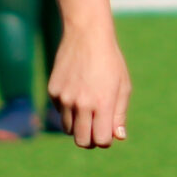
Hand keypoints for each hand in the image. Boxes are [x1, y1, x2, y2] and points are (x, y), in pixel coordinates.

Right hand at [47, 27, 131, 148]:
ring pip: (69, 129)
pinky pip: (60, 112)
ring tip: (88, 110)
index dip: (105, 140)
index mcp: (102, 104)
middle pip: (81, 141)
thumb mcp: (122, 87)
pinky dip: (68, 110)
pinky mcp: (53, 91)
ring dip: (79, 126)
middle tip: (96, 130)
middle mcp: (81, 104)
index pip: (101, 140)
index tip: (108, 132)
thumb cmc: (110, 62)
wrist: (86, 35)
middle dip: (90, 140)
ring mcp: (64, 98)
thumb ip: (119, 114)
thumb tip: (118, 137)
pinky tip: (77, 93)